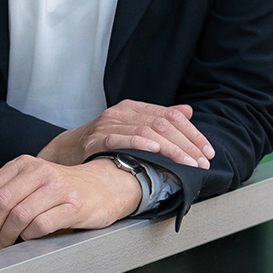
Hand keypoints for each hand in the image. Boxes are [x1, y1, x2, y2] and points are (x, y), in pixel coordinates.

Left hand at [0, 156, 141, 249]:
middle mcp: (39, 171)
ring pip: (17, 216)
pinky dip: (29, 237)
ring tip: (6, 244)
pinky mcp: (72, 205)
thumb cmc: (64, 189)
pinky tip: (29, 239)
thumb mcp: (33, 183)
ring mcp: (57, 187)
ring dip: (6, 237)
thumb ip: (8, 193)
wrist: (105, 186)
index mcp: (23, 165)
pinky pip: (40, 225)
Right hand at [37, 100, 213, 169]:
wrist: (65, 152)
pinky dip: (139, 143)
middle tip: (201, 163)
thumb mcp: (131, 128)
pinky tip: (154, 151)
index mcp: (133, 108)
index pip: (171, 116)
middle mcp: (122, 113)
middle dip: (187, 145)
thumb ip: (158, 119)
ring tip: (187, 163)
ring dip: (171, 149)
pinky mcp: (95, 140)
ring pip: (147, 131)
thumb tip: (188, 112)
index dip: (193, 134)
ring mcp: (108, 125)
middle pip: (163, 124)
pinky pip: (120, 139)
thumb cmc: (101, 143)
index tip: (207, 152)